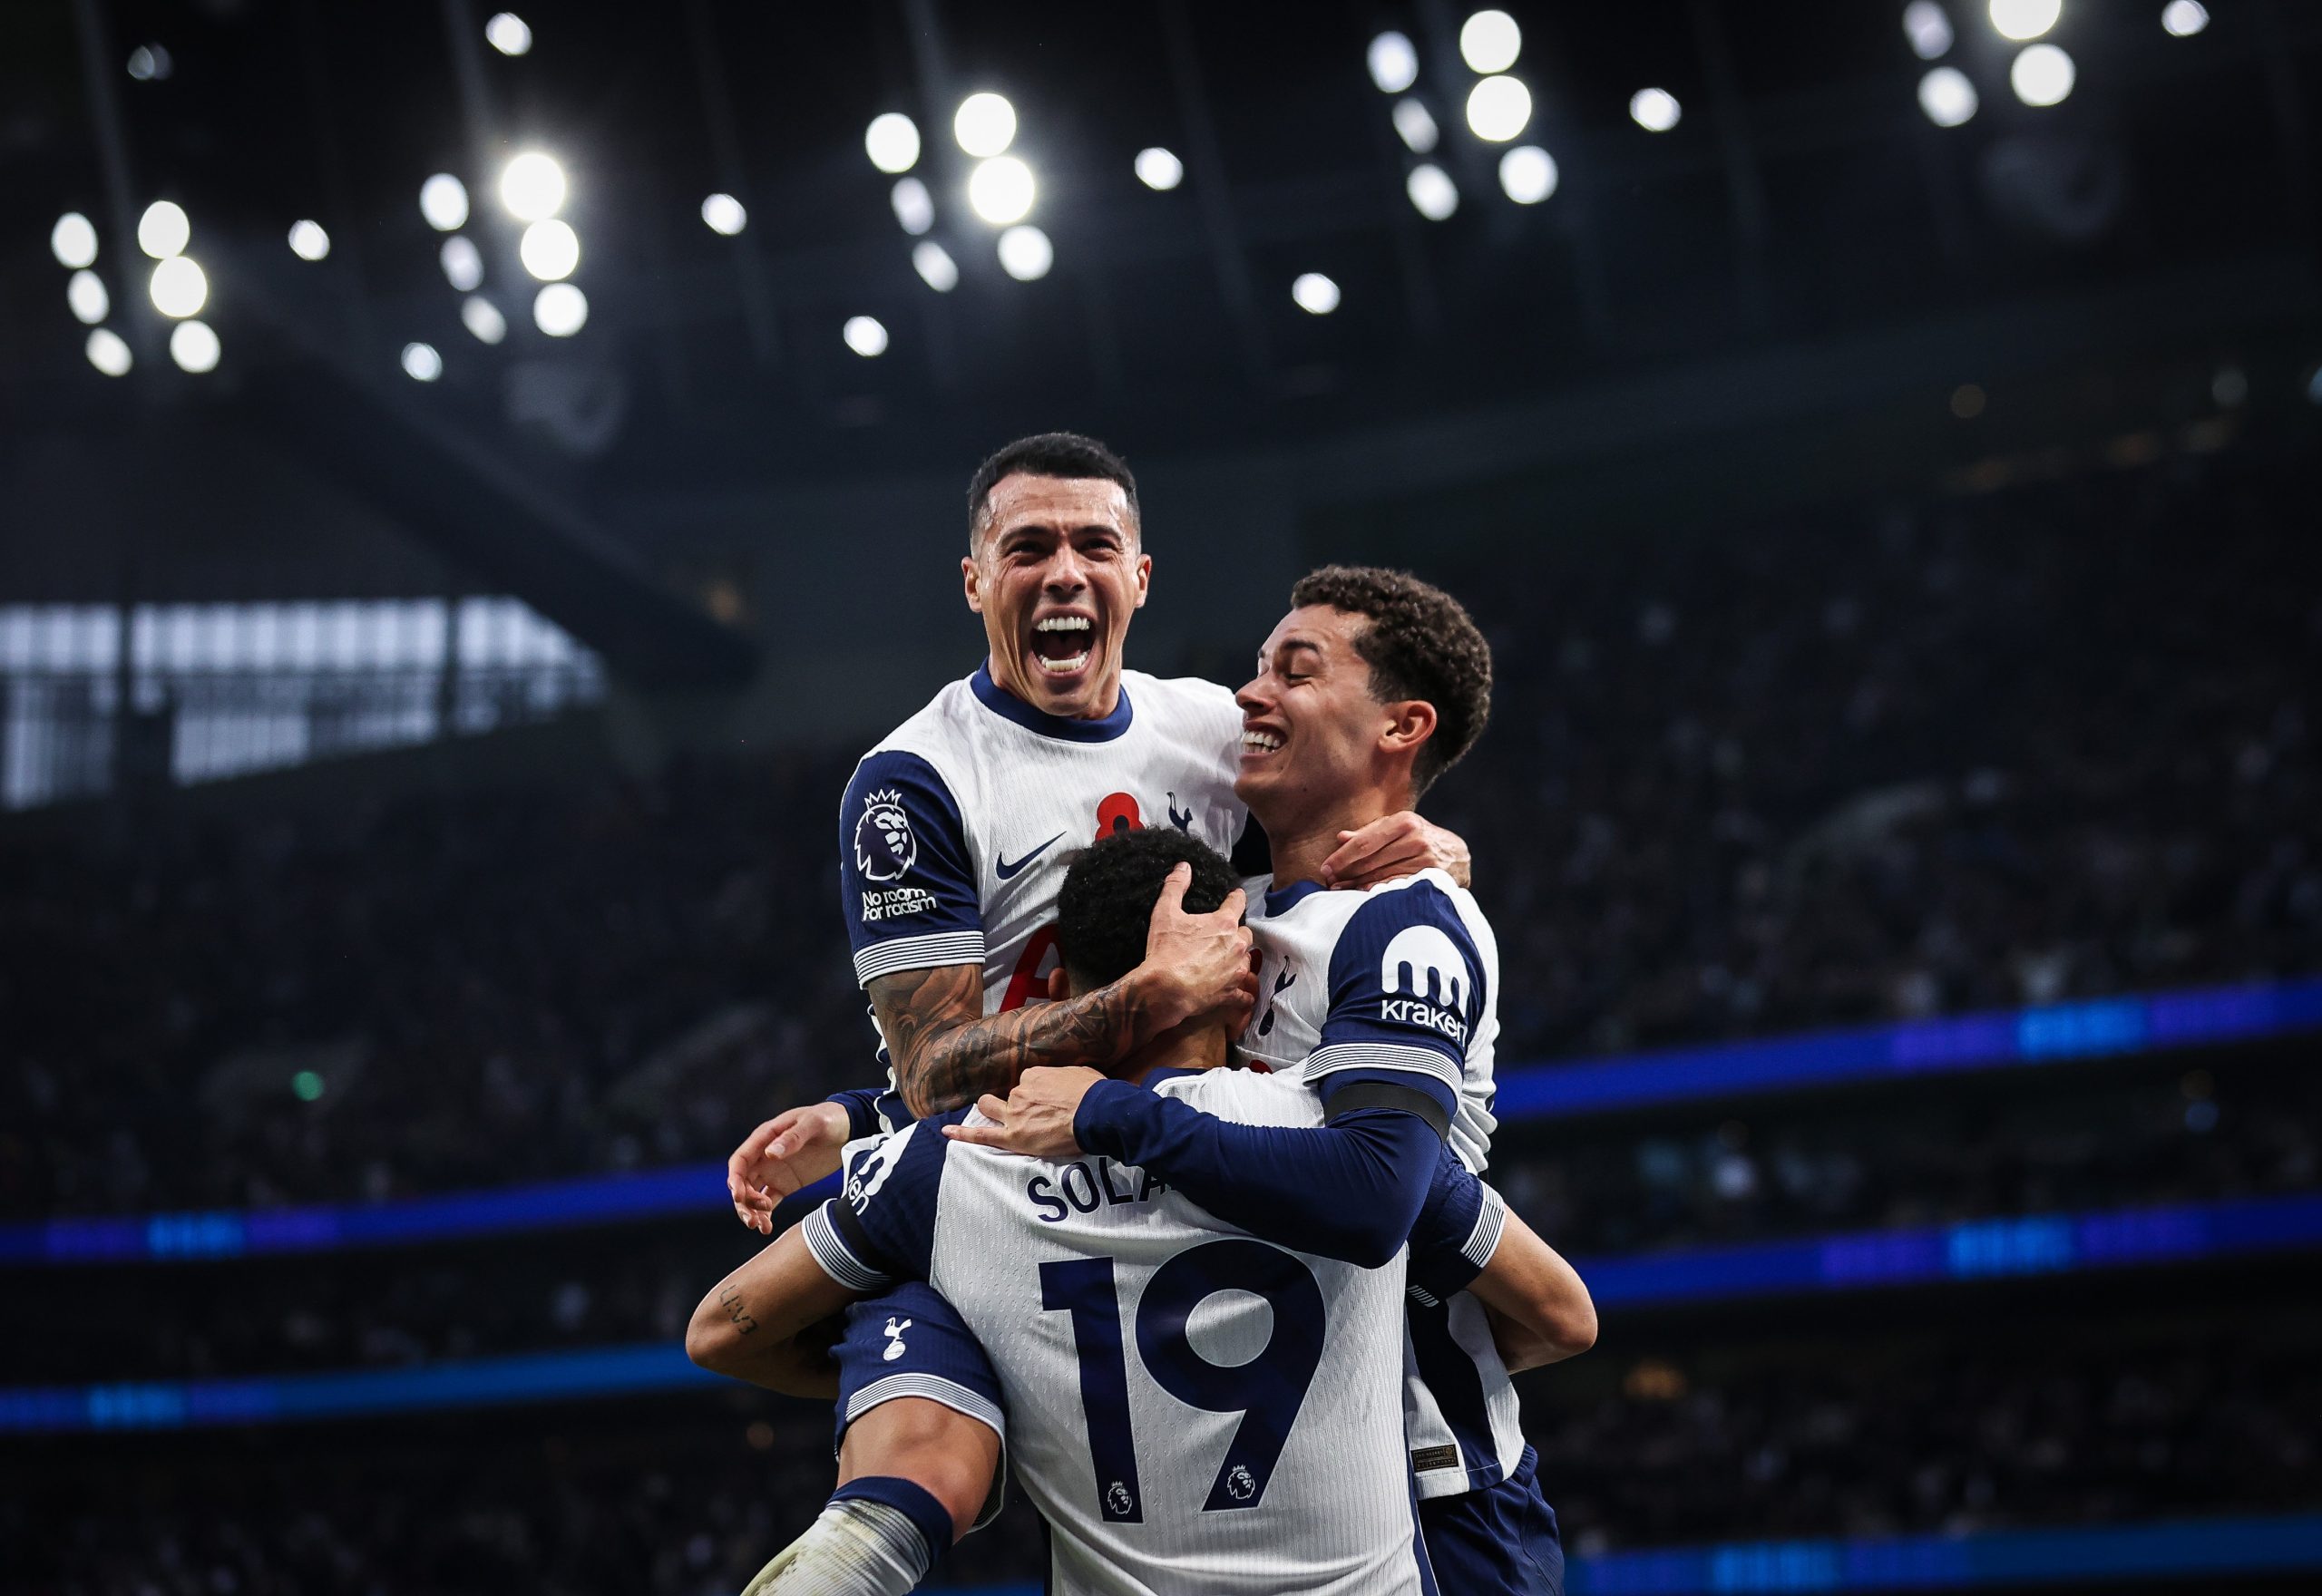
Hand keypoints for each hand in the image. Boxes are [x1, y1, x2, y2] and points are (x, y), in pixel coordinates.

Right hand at [726, 1102, 851, 1233]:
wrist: (848, 1129)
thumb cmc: (828, 1119)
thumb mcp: (813, 1124)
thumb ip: (793, 1138)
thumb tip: (769, 1154)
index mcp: (765, 1138)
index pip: (740, 1161)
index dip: (735, 1179)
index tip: (739, 1197)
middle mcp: (764, 1157)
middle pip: (742, 1183)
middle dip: (743, 1202)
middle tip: (753, 1220)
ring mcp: (774, 1172)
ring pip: (752, 1195)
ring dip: (751, 1212)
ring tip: (761, 1227)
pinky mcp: (785, 1185)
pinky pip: (768, 1202)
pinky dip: (765, 1216)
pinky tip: (767, 1229)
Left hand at [943, 1066, 1105, 1159]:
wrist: (1097, 1114)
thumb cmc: (1094, 1094)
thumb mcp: (1080, 1073)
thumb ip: (1065, 1076)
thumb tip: (1069, 1080)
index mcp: (1033, 1076)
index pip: (1026, 1082)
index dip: (1035, 1092)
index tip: (1047, 1100)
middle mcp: (1019, 1092)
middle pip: (1007, 1096)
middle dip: (1013, 1102)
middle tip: (1030, 1112)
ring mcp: (1013, 1115)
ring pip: (989, 1108)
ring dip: (994, 1111)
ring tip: (1007, 1121)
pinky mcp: (1012, 1137)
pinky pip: (981, 1135)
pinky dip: (962, 1134)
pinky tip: (947, 1132)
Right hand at [1136, 862, 1256, 1029]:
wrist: (1164, 990)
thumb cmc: (1166, 952)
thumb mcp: (1164, 913)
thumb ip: (1175, 887)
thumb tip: (1183, 867)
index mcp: (1224, 924)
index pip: (1238, 902)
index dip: (1236, 898)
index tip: (1235, 897)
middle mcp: (1236, 946)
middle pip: (1246, 934)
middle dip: (1237, 933)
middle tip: (1223, 935)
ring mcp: (1236, 971)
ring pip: (1246, 961)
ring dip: (1239, 959)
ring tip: (1226, 961)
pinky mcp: (1232, 993)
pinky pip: (1245, 994)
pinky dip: (1242, 992)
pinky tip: (1239, 993)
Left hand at [1320, 813, 1470, 888]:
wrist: (1459, 856)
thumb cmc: (1422, 840)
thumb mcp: (1399, 829)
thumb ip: (1370, 833)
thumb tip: (1340, 837)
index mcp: (1405, 821)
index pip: (1365, 841)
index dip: (1342, 856)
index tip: (1325, 867)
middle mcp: (1416, 838)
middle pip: (1371, 860)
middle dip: (1346, 872)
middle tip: (1329, 882)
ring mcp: (1424, 859)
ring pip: (1381, 875)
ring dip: (1357, 884)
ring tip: (1340, 890)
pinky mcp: (1430, 877)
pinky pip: (1396, 886)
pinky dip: (1377, 891)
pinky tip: (1362, 894)